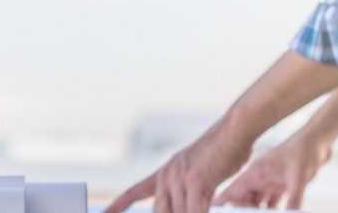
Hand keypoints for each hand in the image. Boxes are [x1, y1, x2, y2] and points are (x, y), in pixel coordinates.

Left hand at [105, 116, 252, 212]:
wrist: (233, 132)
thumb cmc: (220, 154)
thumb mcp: (197, 172)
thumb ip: (186, 189)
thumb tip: (185, 207)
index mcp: (164, 172)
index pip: (135, 191)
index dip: (119, 204)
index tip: (105, 212)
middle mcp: (167, 175)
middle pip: (159, 212)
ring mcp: (179, 178)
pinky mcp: (196, 180)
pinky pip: (195, 211)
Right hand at [213, 131, 330, 209]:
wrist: (316, 143)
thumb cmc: (303, 153)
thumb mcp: (299, 178)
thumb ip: (293, 200)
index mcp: (255, 173)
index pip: (232, 190)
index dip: (222, 201)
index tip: (214, 209)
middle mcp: (258, 178)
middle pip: (243, 199)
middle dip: (245, 210)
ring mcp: (268, 182)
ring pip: (256, 202)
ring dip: (258, 211)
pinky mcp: (279, 185)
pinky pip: (270, 202)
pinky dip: (270, 210)